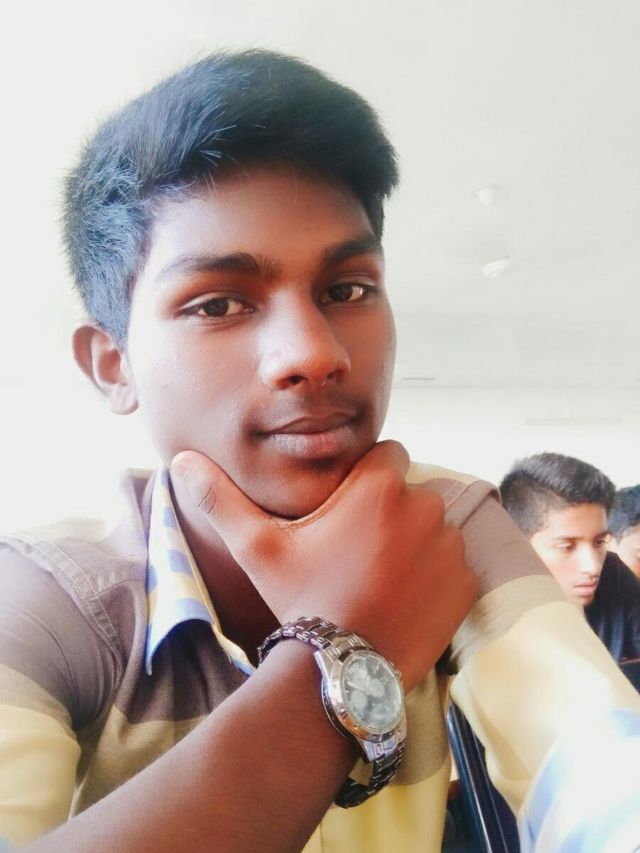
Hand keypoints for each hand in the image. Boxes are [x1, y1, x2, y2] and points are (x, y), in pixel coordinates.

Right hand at [171, 441, 476, 689]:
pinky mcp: (466, 581)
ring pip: (435, 527)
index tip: (352, 509)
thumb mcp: (256, 549)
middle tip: (362, 552)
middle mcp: (423, 506)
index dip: (370, 478)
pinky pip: (456, 563)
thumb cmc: (301, 601)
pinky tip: (406, 599)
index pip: (388, 454)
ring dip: (417, 543)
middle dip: (393, 512)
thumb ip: (221, 499)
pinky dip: (438, 576)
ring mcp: (450, 546)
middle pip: (411, 493)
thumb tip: (180, 461)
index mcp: (377, 487)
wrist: (343, 670)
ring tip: (383, 579)